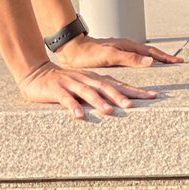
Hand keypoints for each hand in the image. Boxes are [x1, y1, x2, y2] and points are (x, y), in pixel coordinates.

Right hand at [17, 60, 157, 119]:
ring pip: (86, 92)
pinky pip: (65, 100)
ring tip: (108, 111)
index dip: (135, 90)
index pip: (118, 83)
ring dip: (98, 101)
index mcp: (94, 79)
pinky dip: (72, 107)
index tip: (153, 97)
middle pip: (105, 86)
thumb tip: (123, 103)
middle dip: (120, 96)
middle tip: (133, 105)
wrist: (35, 73)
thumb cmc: (63, 83)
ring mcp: (71, 84)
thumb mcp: (84, 85)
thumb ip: (100, 92)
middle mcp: (85, 79)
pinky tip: (79, 117)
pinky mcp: (56, 90)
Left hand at [55, 34, 183, 70]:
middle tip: (177, 62)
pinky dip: (142, 62)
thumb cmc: (89, 54)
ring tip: (164, 64)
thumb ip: (130, 58)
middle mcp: (125, 47)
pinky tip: (141, 68)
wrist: (72, 50)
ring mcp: (120, 51)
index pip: (151, 52)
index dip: (165, 57)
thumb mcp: (110, 56)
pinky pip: (133, 59)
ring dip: (154, 59)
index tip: (178, 61)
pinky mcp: (113, 56)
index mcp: (127, 46)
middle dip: (163, 57)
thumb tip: (151, 61)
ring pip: (141, 55)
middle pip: (149, 52)